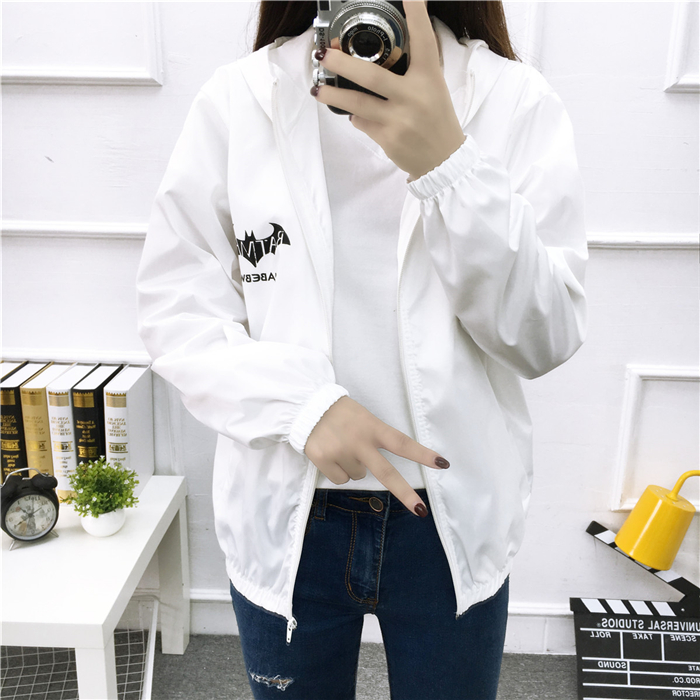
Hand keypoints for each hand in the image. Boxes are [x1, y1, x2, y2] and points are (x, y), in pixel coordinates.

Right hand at [304, 396, 449, 516]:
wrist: (307, 406)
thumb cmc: (341, 413)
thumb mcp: (363, 417)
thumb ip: (373, 438)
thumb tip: (378, 472)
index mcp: (372, 427)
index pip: (402, 443)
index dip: (422, 454)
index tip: (442, 464)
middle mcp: (359, 441)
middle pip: (386, 473)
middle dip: (405, 493)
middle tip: (420, 510)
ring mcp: (341, 452)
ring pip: (358, 476)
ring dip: (353, 466)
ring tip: (341, 446)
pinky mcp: (322, 459)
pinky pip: (340, 480)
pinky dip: (337, 471)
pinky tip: (330, 453)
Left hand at [311, 0, 465, 180]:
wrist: (443, 161)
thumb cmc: (436, 120)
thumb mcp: (433, 88)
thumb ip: (412, 70)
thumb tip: (382, 51)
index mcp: (429, 78)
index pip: (424, 40)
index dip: (416, 14)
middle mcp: (414, 96)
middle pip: (371, 76)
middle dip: (343, 64)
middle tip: (324, 54)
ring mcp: (399, 119)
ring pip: (357, 104)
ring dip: (333, 94)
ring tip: (317, 88)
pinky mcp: (388, 139)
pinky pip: (361, 122)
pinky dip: (355, 117)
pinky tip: (354, 114)